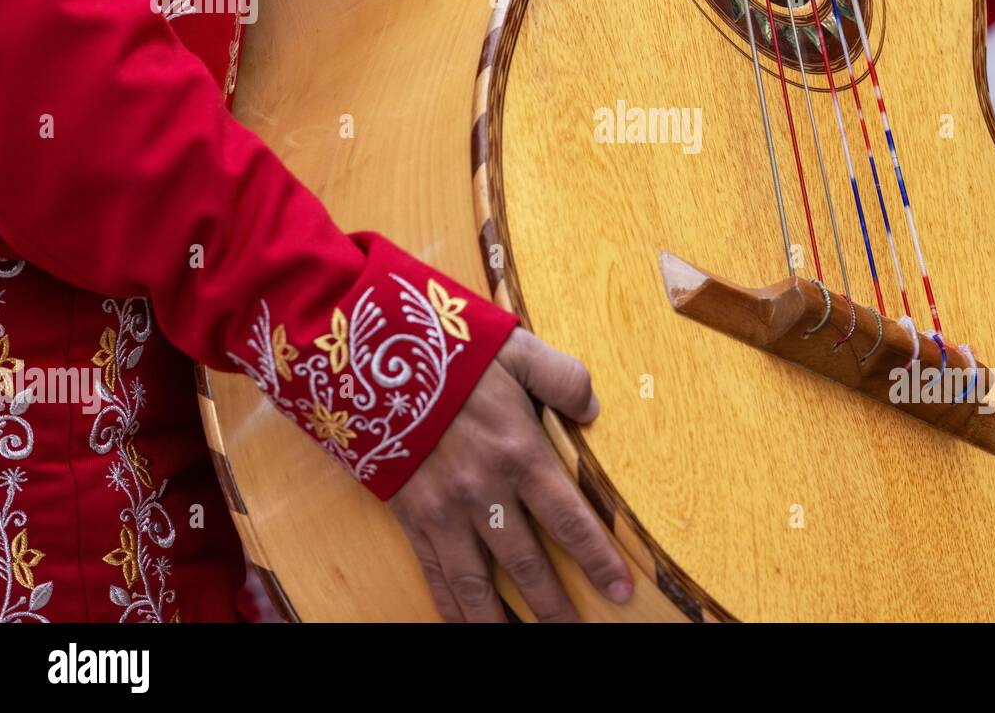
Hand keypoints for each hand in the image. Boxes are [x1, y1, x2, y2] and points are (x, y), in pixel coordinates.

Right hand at [389, 329, 633, 621]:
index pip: (569, 520)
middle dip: (555, 606)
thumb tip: (593, 409)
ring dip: (502, 621)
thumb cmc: (451, 350)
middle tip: (577, 633)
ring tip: (528, 644)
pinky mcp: (411, 517)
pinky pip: (433, 574)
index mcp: (519, 452)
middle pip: (527, 564)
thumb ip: (565, 378)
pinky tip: (466, 627)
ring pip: (477, 584)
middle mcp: (484, 492)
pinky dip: (451, 607)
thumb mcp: (520, 349)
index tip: (620, 589)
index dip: (597, 558)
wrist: (374, 358)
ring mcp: (444, 511)